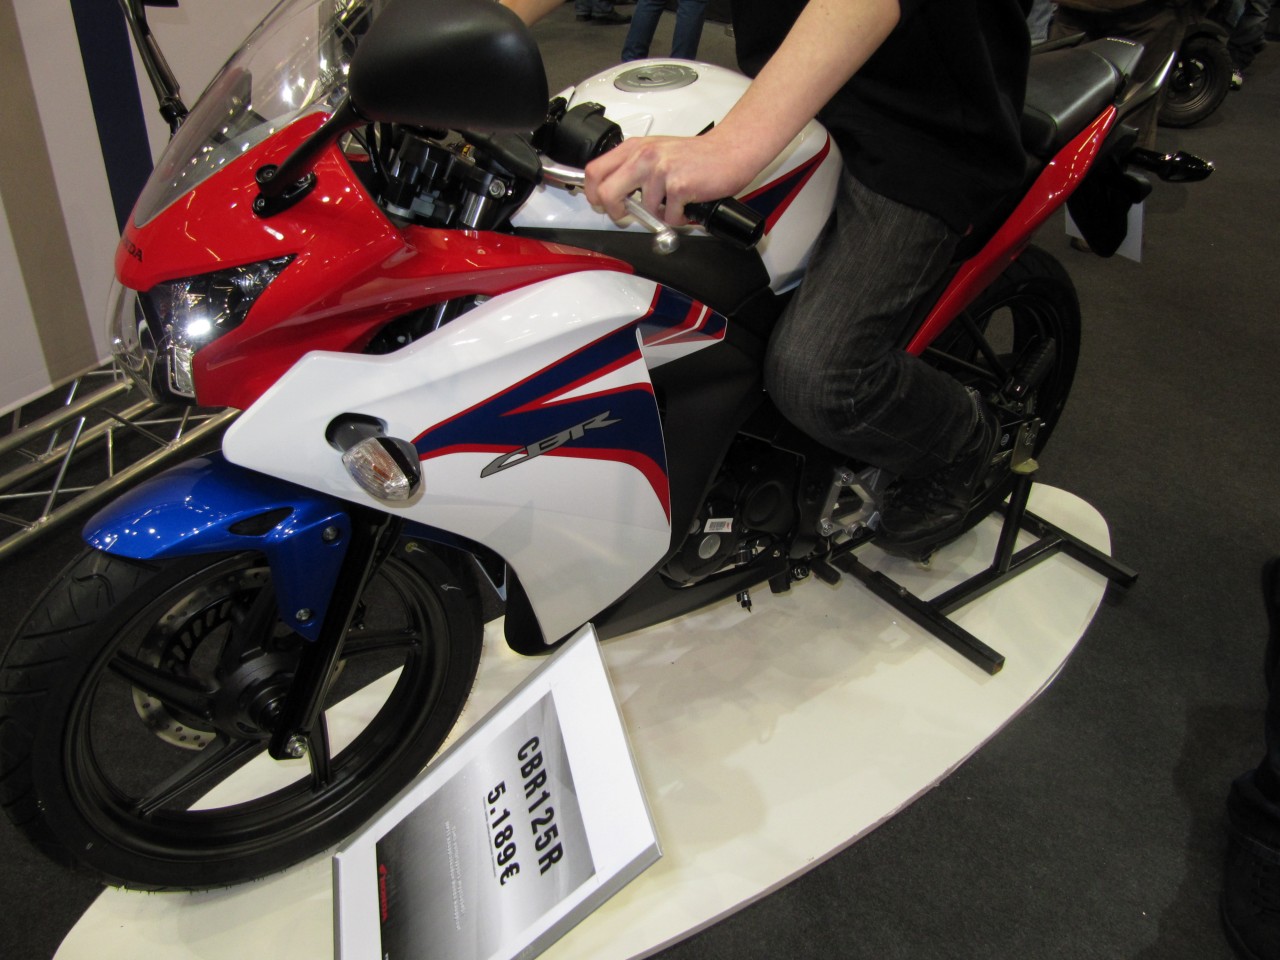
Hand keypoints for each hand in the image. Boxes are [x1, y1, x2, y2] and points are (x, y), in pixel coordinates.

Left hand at [583, 131, 760, 227]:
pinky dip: (678, 218)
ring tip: (674, 204)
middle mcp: (644, 156)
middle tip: (627, 216)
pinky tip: (686, 205)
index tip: (601, 204)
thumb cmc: (696, 156)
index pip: (594, 171)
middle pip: (605, 192)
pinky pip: (668, 217)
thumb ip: (632, 168)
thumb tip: (612, 194)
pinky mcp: (678, 185)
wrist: (729, 152)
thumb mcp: (656, 152)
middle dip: (615, 212)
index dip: (592, 194)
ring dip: (660, 215)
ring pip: (644, 210)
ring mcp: (660, 170)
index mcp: (634, 148)